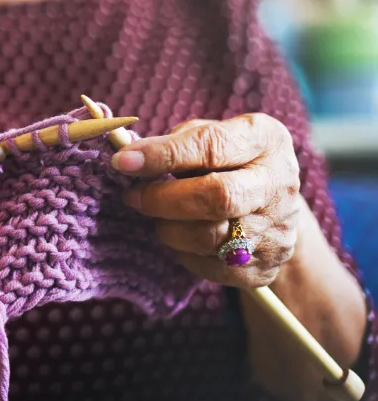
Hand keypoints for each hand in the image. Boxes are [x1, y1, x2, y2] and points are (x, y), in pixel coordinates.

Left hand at [110, 113, 301, 287]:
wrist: (274, 203)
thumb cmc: (227, 159)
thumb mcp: (211, 133)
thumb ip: (177, 141)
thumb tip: (132, 157)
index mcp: (264, 139)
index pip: (210, 146)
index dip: (162, 155)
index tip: (122, 162)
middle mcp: (277, 183)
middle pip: (218, 197)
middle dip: (163, 199)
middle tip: (132, 196)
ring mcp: (276, 228)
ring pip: (211, 238)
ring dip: (169, 228)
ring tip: (154, 214)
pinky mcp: (265, 266)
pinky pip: (212, 267)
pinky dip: (183, 253)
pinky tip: (177, 234)